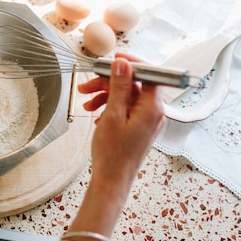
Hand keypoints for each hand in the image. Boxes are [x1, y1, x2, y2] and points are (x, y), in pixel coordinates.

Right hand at [63, 53, 164, 240]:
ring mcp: (147, 120)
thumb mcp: (112, 114)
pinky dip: (109, 107)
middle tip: (87, 85)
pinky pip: (125, 109)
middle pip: (134, 85)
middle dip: (109, 82)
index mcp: (152, 107)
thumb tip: (123, 64)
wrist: (112, 180)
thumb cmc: (113, 152)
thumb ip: (119, 87)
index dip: (132, 64)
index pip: (150, 74)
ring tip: (86, 102)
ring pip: (127, 96)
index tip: (113, 60)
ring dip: (105, 95)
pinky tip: (95, 114)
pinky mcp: (139, 127)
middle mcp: (154, 112)